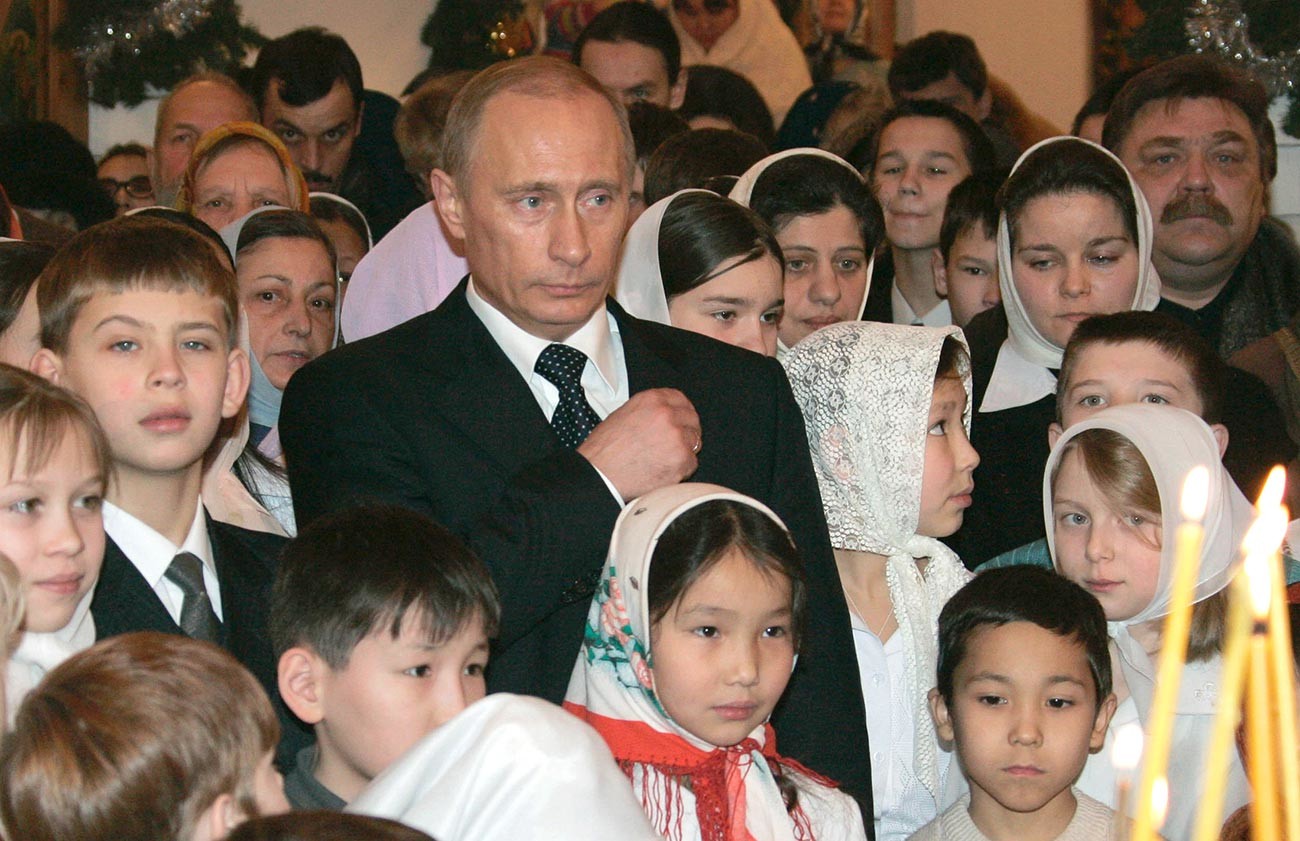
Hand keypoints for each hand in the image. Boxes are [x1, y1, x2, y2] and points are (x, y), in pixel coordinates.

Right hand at [578, 388, 700, 500]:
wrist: (599, 476)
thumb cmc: (604, 450)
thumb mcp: (623, 415)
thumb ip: (649, 411)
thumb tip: (665, 415)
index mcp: (652, 400)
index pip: (680, 399)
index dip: (681, 411)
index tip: (680, 420)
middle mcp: (667, 414)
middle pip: (692, 420)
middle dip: (686, 431)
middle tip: (674, 444)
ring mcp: (676, 437)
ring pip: (694, 442)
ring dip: (683, 451)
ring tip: (663, 460)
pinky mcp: (682, 459)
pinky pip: (691, 463)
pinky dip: (681, 470)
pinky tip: (663, 472)